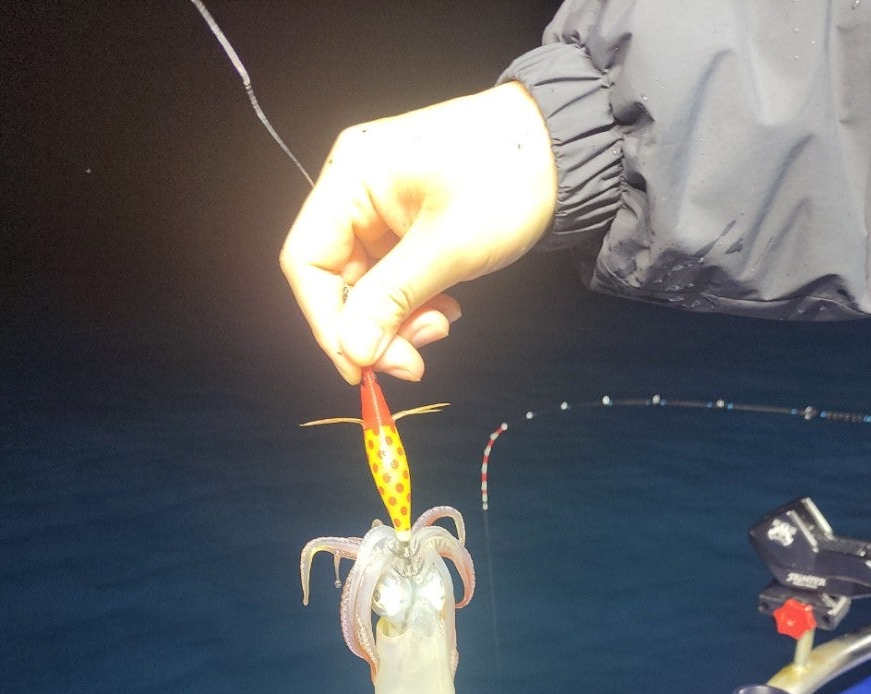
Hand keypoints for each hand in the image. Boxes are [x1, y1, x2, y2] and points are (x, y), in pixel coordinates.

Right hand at [280, 82, 556, 382]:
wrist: (564, 149)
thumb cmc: (508, 178)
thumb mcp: (447, 248)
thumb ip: (391, 301)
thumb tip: (353, 352)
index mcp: (351, 177)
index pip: (307, 261)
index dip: (326, 322)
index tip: (360, 367)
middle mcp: (356, 189)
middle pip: (335, 279)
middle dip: (372, 328)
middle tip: (414, 360)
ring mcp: (381, 208)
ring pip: (366, 286)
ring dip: (398, 320)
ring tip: (442, 326)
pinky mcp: (407, 225)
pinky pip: (392, 278)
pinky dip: (415, 304)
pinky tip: (448, 308)